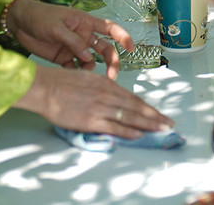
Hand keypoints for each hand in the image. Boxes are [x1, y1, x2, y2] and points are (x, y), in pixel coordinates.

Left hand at [6, 0, 133, 79]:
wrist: (19, 23)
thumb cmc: (40, 16)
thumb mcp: (57, 27)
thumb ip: (73, 42)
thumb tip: (88, 56)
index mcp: (85, 22)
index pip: (110, 28)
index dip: (123, 37)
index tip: (131, 48)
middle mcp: (83, 36)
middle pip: (104, 49)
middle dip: (111, 61)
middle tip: (112, 76)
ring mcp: (74, 48)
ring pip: (91, 61)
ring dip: (92, 70)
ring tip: (87, 78)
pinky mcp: (63, 58)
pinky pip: (75, 69)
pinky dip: (77, 75)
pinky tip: (74, 80)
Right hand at [16, 64, 172, 137]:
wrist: (45, 88)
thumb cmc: (61, 83)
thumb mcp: (87, 79)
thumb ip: (102, 89)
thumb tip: (113, 97)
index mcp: (107, 84)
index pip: (133, 98)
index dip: (147, 107)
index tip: (158, 113)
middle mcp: (108, 95)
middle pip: (137, 107)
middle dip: (155, 116)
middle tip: (168, 123)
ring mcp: (101, 108)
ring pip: (131, 117)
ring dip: (148, 124)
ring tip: (161, 129)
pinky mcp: (92, 120)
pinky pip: (115, 127)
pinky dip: (129, 131)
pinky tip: (139, 134)